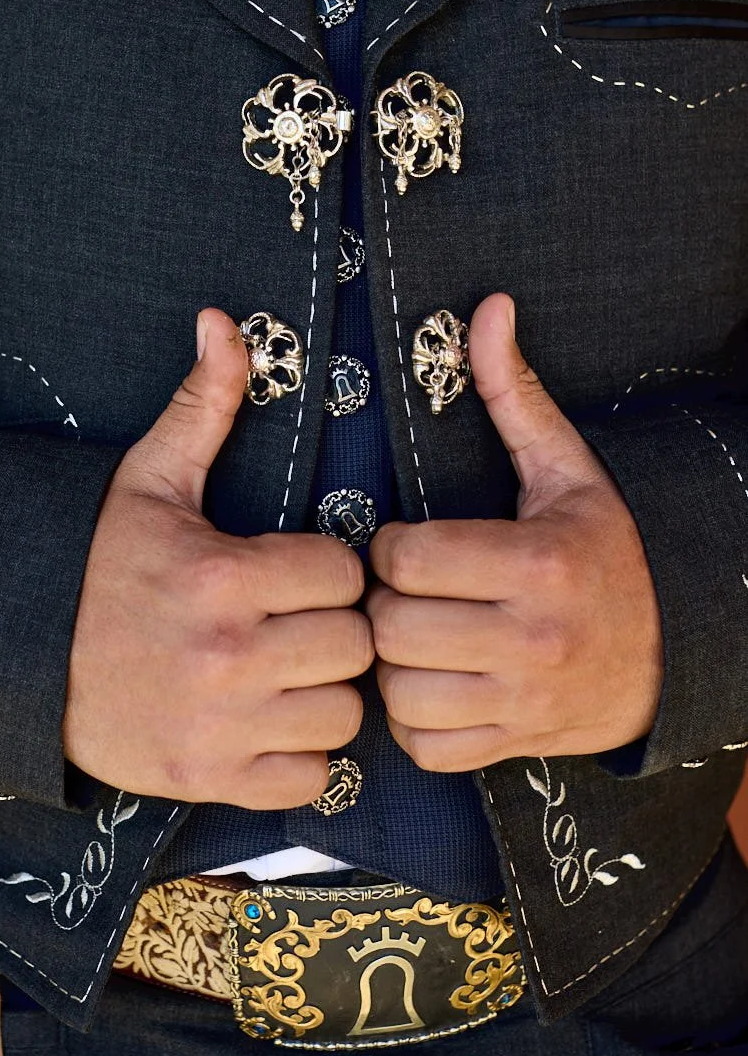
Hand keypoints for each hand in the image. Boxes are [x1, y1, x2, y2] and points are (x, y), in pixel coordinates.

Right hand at [65, 309, 371, 808]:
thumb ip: (201, 405)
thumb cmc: (93, 566)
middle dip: (333, 630)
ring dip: (324, 694)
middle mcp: (227, 656)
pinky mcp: (210, 782)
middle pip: (354, 646)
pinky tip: (265, 723)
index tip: (294, 573)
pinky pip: (311, 779)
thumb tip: (223, 320)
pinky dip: (299, 757)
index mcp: (219, 576)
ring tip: (284, 671)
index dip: (327, 570)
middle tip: (294, 621)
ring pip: (343, 717)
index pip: (344, 573)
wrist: (16, 665)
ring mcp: (220, 727)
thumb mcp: (145, 481)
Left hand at [365, 293, 663, 771]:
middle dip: (383, 603)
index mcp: (539, 564)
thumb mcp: (567, 471)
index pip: (406, 557)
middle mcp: (532, 639)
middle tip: (404, 590)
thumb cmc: (603, 553)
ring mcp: (523, 701)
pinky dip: (413, 721)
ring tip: (414, 636)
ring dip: (391, 664)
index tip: (408, 544)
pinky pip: (423, 746)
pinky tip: (431, 683)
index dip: (390, 547)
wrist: (671, 652)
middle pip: (392, 627)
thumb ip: (515, 394)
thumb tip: (487, 308)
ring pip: (398, 692)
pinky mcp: (513, 745)